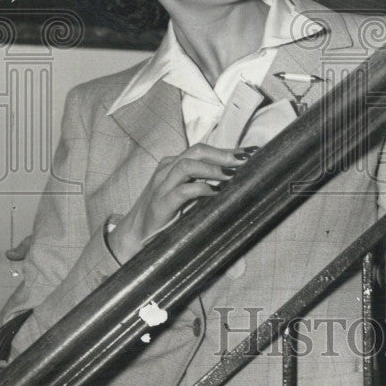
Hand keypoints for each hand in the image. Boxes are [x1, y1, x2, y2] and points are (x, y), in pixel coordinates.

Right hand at [108, 143, 251, 263]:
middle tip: (246, 161)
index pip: (203, 150)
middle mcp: (167, 169)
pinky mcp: (160, 203)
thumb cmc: (166, 215)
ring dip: (213, 169)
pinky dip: (201, 189)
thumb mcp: (187, 196)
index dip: (226, 150)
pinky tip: (215, 194)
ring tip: (232, 176)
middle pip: (197, 151)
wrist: (135, 235)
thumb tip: (236, 182)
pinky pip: (182, 191)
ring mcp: (161, 185)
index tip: (250, 153)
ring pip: (188, 165)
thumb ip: (205, 185)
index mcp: (174, 164)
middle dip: (223, 154)